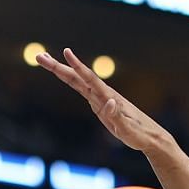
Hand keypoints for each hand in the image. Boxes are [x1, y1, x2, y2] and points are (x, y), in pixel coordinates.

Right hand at [36, 48, 174, 153]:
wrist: (150, 136)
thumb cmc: (139, 135)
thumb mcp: (128, 130)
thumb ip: (117, 116)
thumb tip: (108, 101)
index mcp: (108, 97)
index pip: (89, 79)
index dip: (77, 66)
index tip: (67, 52)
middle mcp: (102, 94)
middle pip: (76, 77)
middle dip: (57, 67)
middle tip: (39, 56)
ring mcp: (99, 98)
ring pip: (77, 81)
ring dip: (61, 70)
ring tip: (45, 60)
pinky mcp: (99, 104)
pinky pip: (81, 89)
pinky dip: (71, 80)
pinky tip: (64, 74)